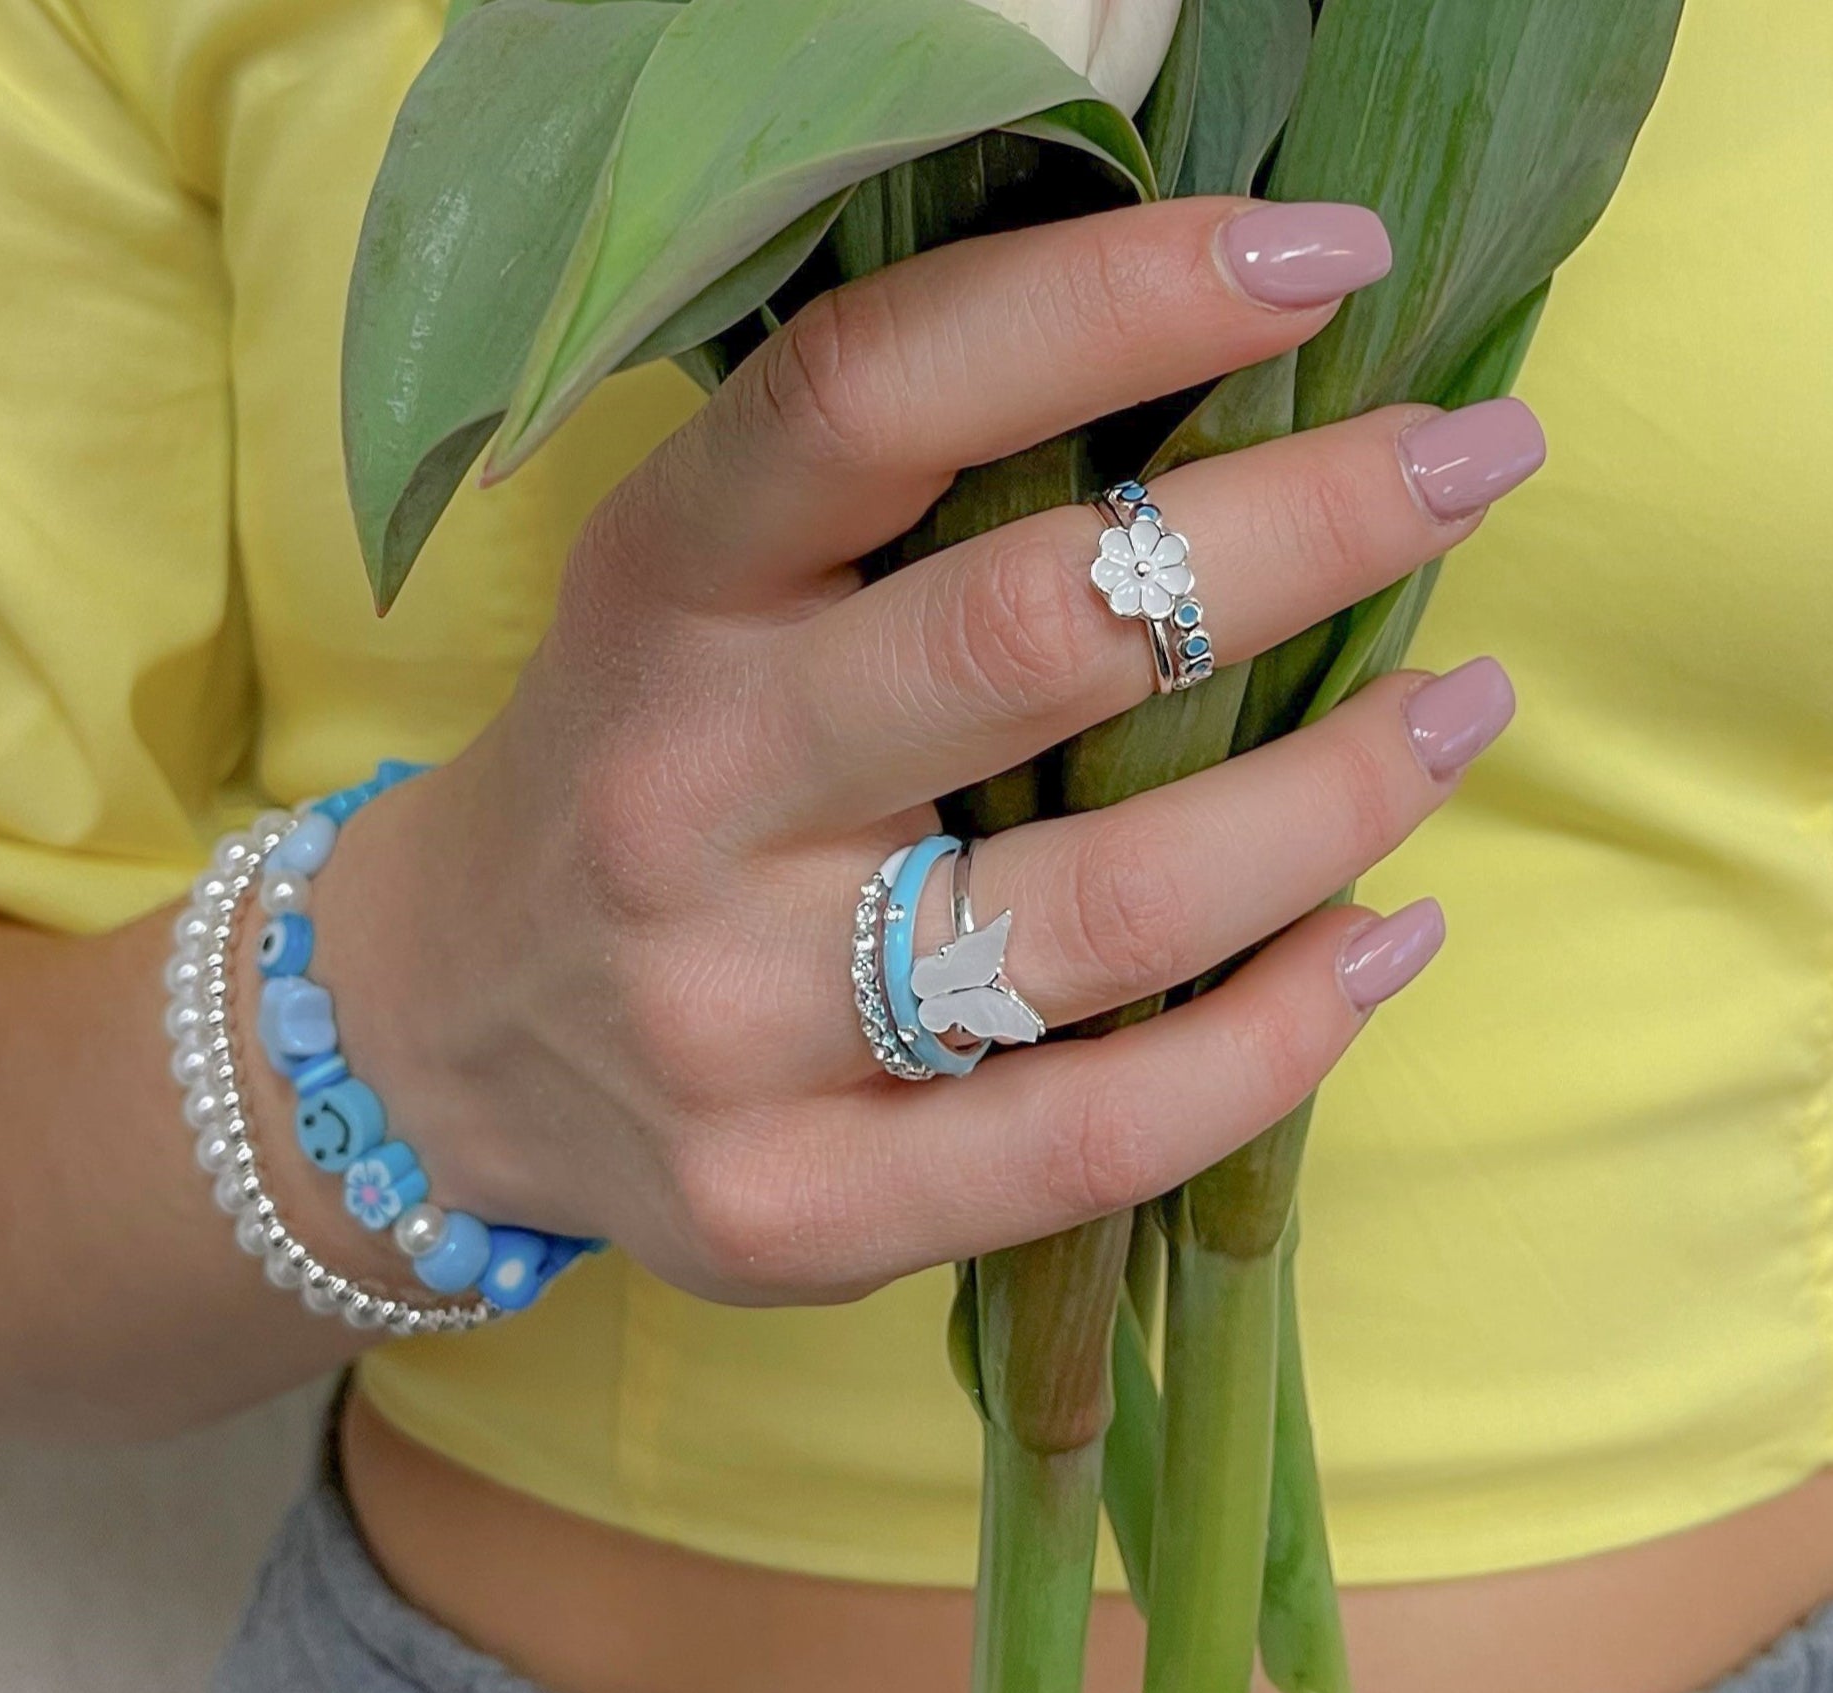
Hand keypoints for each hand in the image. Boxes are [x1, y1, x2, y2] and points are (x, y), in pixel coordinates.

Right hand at [311, 194, 1535, 1306]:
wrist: (448, 1031)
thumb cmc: (632, 778)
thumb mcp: (693, 598)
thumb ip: (886, 521)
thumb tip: (1216, 422)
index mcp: (656, 598)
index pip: (872, 397)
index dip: (1112, 300)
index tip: (1323, 258)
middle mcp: (680, 801)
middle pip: (1029, 640)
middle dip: (1305, 532)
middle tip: (1468, 466)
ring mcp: (728, 1028)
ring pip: (1105, 909)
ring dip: (1340, 798)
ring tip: (1456, 716)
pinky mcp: (790, 1209)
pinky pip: (1094, 1139)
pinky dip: (1281, 1040)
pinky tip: (1380, 944)